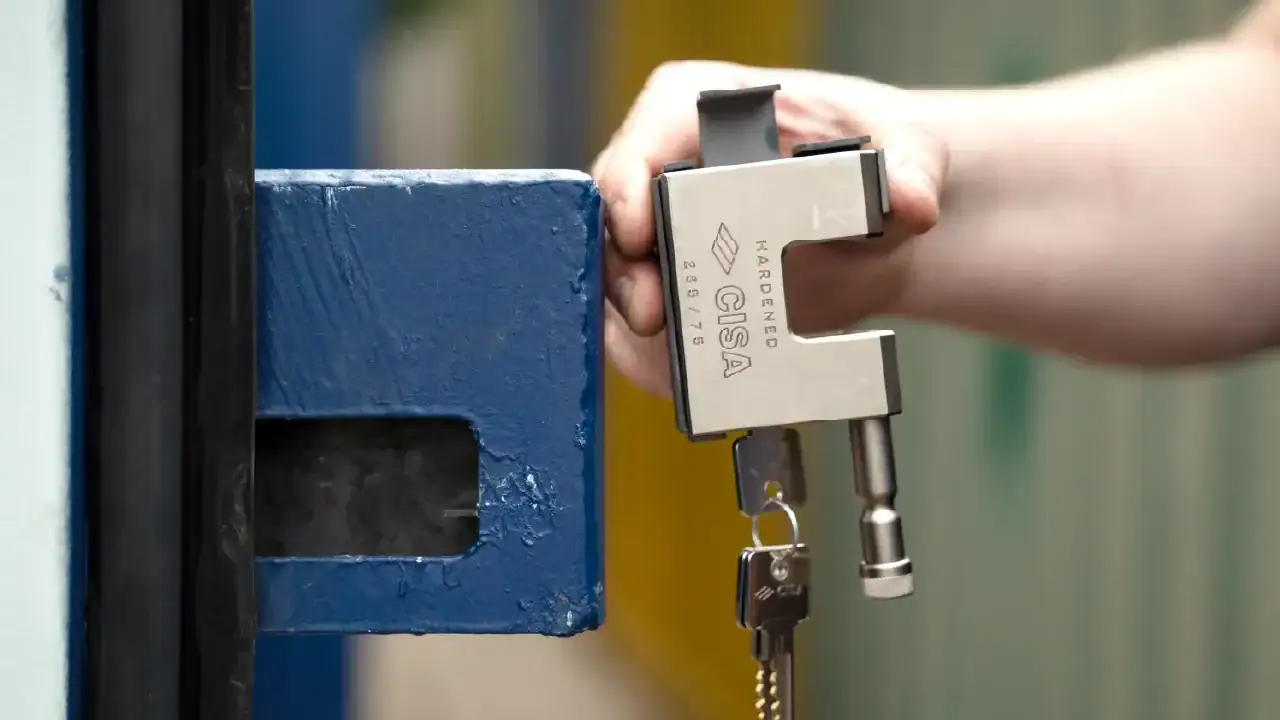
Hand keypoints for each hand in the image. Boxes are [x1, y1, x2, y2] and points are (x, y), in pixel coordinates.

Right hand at [592, 61, 947, 396]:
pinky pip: (643, 337)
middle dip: (626, 275)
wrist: (877, 229)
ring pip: (621, 288)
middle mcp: (663, 172)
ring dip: (638, 332)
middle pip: (613, 223)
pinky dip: (659, 365)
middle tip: (653, 315)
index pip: (643, 138)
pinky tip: (692, 385)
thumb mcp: (902, 150)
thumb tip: (910, 202)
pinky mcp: (671, 295)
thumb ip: (908, 170)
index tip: (639, 232)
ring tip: (678, 369)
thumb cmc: (875, 156)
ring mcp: (660, 238)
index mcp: (699, 109)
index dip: (627, 184)